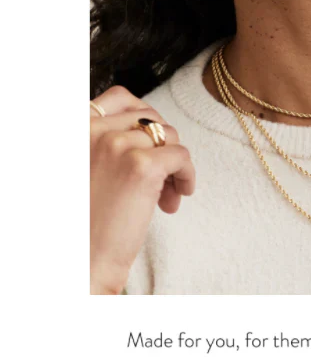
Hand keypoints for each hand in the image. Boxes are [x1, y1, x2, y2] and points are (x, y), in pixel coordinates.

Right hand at [90, 86, 194, 293]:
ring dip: (174, 164)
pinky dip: (186, 175)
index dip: (143, 117)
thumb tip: (152, 128)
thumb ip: (107, 142)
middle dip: (160, 146)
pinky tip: (178, 197)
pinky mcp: (142, 166)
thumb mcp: (87, 167)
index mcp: (77, 128)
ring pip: (169, 136)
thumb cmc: (86, 219)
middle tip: (161, 178)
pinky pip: (182, 156)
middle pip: (150, 119)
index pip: (120, 97)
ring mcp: (118, 145)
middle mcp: (94, 129)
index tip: (152, 142)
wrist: (83, 258)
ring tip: (166, 194)